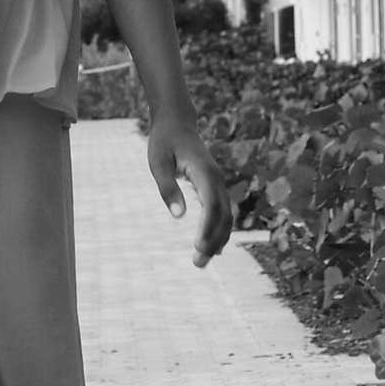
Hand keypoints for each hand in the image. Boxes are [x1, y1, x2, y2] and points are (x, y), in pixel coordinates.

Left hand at [147, 114, 232, 267]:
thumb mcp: (158, 162)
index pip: (211, 205)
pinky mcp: (214, 186)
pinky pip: (223, 212)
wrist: (176, 122)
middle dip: (213, 241)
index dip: (207, 228)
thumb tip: (178, 216)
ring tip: (202, 261)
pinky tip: (212, 247)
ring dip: (218, 239)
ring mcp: (218, 183)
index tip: (198, 247)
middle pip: (223, 215)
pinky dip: (220, 230)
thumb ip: (168, 188)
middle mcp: (216, 179)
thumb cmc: (164, 141)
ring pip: (226, 216)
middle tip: (198, 263)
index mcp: (204, 172)